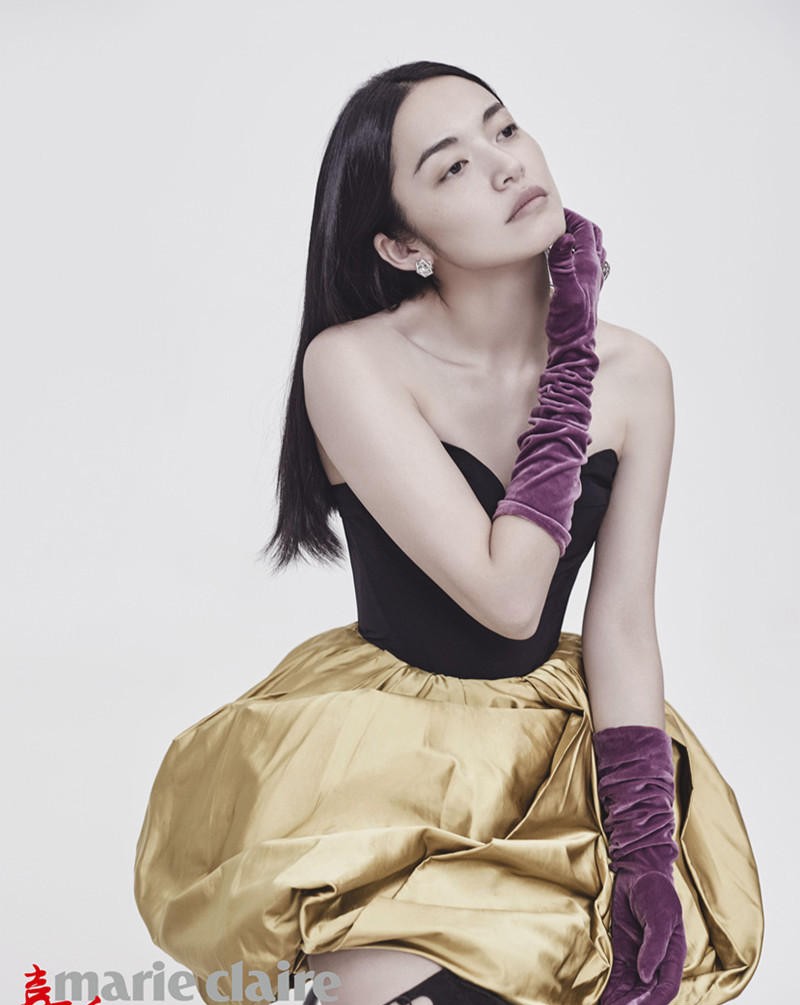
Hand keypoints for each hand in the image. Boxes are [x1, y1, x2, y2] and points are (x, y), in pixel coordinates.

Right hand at [545, 207, 607, 345]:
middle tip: (555, 219)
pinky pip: (584, 263)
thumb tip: (565, 237)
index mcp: (588, 267)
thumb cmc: (568, 326)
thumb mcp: (564, 293)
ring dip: (577, 236)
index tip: (551, 211)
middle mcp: (593, 272)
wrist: (573, 350)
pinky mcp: (585, 291)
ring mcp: (591, 282)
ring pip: (590, 249)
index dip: (569, 216)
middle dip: (575, 223)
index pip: (584, 229)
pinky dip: (575, 253)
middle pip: (591, 235)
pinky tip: (562, 260)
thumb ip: (563, 265)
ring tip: (557, 234)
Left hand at [601, 869, 686, 1004]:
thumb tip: (646, 976)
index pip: (667, 987)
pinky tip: (604, 1000)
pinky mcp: (624, 951)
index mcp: (672, 954)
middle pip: (648, 992)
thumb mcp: (660, 916)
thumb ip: (655, 946)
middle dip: (634, 1004)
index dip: (654, 1000)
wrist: (638, 872)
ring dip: (622, 1001)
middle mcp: (657, 961)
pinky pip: (619, 976)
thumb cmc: (655, 891)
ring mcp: (639, 957)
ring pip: (633, 988)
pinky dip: (612, 989)